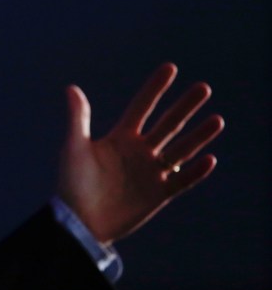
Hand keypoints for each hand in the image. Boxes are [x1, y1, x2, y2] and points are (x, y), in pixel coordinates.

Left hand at [57, 63, 223, 244]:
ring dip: (198, 136)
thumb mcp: (75, 148)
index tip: (170, 67)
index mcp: (119, 137)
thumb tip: (71, 88)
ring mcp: (150, 172)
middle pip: (167, 125)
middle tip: (204, 87)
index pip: (141, 108)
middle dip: (184, 107)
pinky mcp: (158, 194)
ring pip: (180, 150)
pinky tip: (209, 159)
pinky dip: (195, 172)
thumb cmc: (72, 184)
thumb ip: (78, 119)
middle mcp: (139, 152)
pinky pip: (182, 181)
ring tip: (217, 120)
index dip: (154, 89)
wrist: (79, 222)